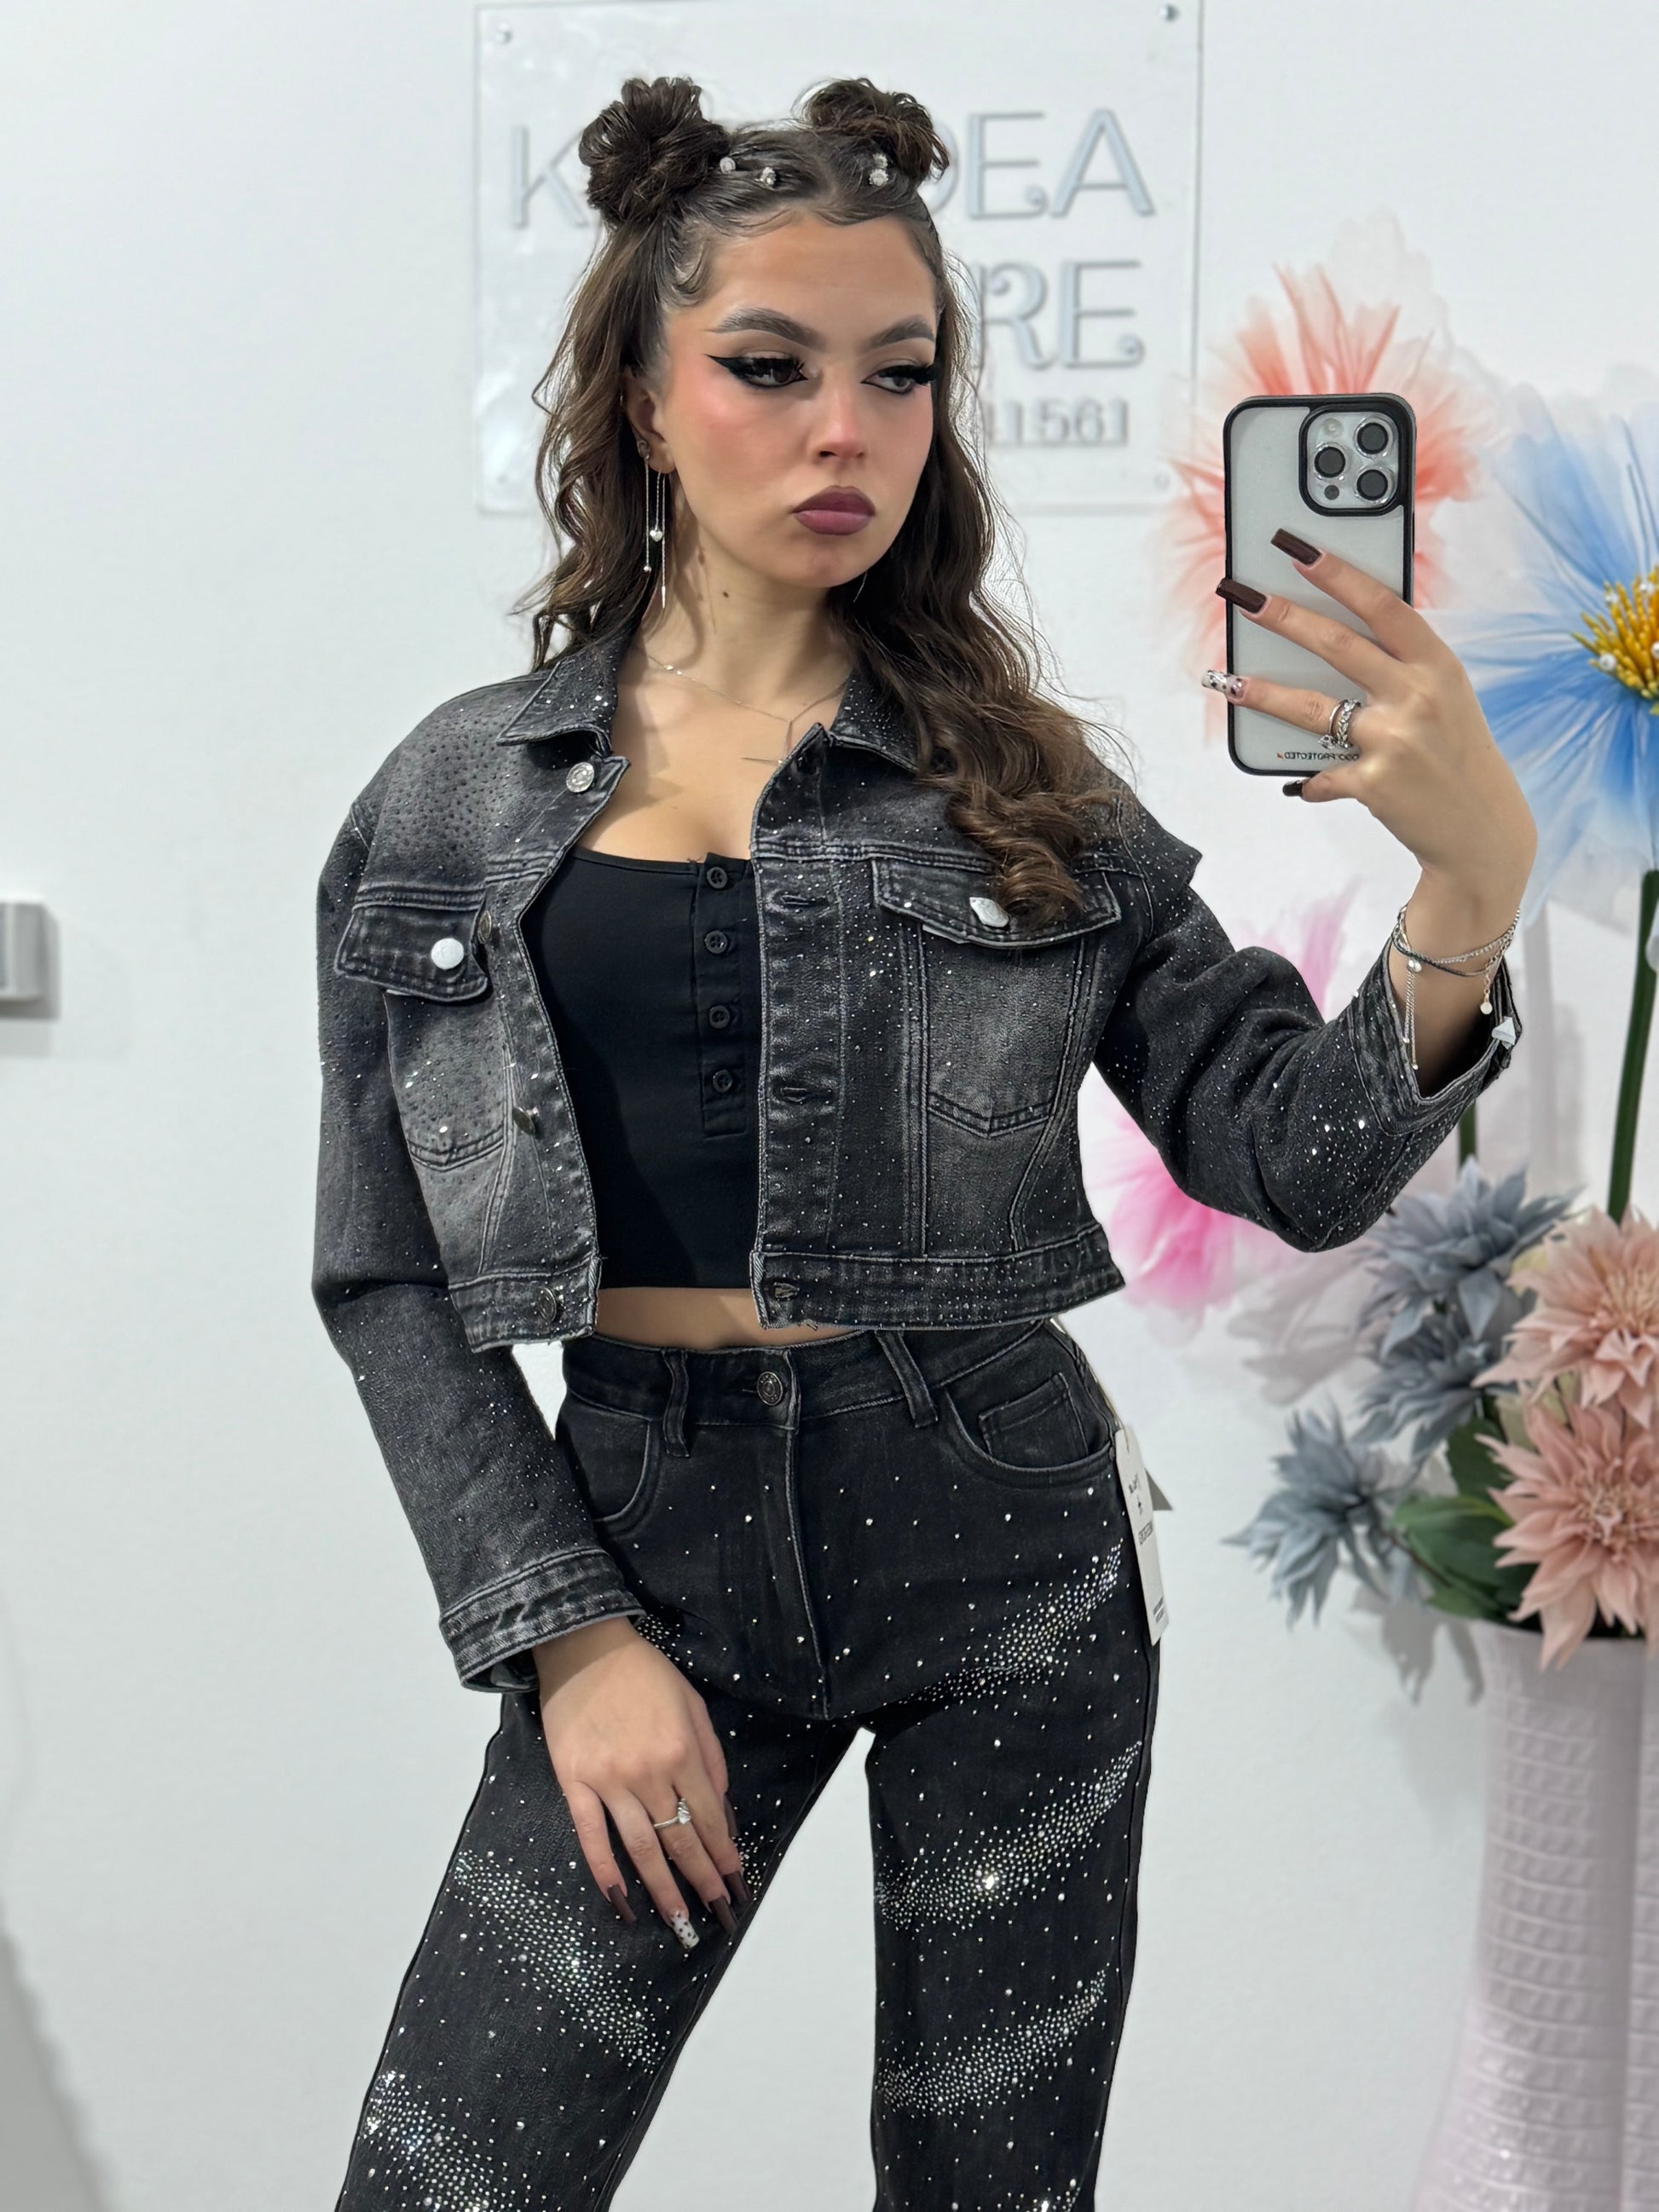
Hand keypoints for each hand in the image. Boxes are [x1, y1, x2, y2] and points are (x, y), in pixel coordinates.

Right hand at [533, 1616, 747, 1947]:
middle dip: (703, 1881)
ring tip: (680, 1922)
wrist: (583, 1646)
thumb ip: (710, 1755)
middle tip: (717, 1916)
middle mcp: (649, 1771)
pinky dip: (606, 1872)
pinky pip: (592, 1836)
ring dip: (663, 1889)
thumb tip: (722, 1808)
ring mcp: (609, 1780)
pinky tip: (621, 1902)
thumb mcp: (692, 1704)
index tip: (735, 1884)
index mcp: (682, 1750)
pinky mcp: (575, 1782)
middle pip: (681, 1839)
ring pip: (642, 1847)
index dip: (724, 1855)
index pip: (710, 1817)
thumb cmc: (643, 1673)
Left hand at [1212, 533, 1535, 906]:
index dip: (1340, 575)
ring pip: (1314, 709)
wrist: (1481, 827)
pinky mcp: (1373, 784)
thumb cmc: (1456, 753)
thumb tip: (1338, 632)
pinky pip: (1321, 776)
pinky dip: (1309, 781)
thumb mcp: (1446, 696)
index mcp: (1437, 665)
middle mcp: (1418, 696)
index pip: (1383, 607)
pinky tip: (1301, 784)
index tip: (1300, 550)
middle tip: (1244, 596)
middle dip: (1286, 618)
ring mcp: (1395, 740)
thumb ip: (1402, 665)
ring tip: (1230, 681)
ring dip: (1265, 693)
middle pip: (1339, 646)